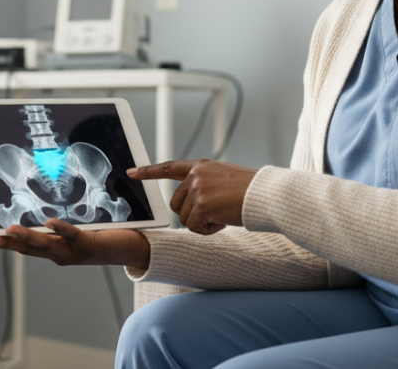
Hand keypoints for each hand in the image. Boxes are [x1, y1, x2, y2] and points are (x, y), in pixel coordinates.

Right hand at [0, 219, 150, 270]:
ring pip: (46, 245)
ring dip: (27, 237)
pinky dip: (60, 230)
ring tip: (9, 230)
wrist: (133, 250)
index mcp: (56, 250)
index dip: (4, 244)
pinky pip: (73, 236)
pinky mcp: (90, 244)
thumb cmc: (106, 237)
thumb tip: (43, 208)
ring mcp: (75, 252)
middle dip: (6, 244)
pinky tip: (49, 223)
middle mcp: (62, 255)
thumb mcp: (77, 231)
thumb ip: (61, 225)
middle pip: (29, 249)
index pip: (25, 248)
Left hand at [128, 160, 257, 235]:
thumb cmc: (251, 190)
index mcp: (201, 166)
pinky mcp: (201, 206)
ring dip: (203, 223)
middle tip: (216, 212)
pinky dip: (209, 230)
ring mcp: (197, 190)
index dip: (149, 171)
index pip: (169, 168)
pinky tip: (224, 220)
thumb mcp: (225, 178)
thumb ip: (205, 185)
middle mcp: (196, 175)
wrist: (266, 195)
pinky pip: (195, 228)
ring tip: (224, 214)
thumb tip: (192, 206)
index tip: (131, 172)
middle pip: (176, 204)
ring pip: (185, 219)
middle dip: (192, 214)